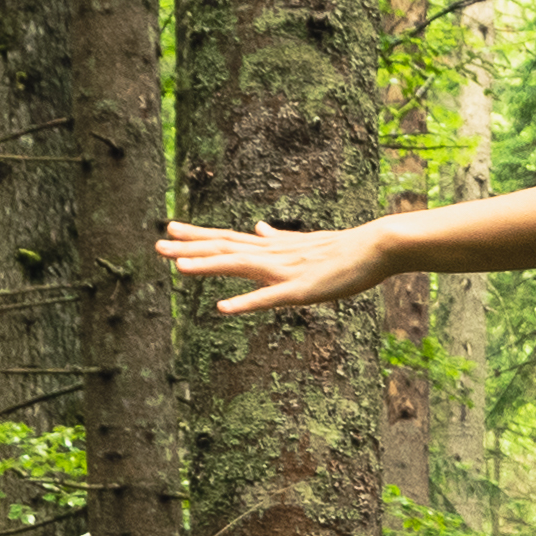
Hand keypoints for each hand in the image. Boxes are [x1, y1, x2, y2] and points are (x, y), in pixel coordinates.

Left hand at [160, 214, 403, 311]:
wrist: (378, 246)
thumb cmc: (346, 248)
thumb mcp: (306, 241)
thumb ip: (279, 238)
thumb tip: (258, 226)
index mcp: (274, 247)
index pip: (229, 238)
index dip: (199, 235)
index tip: (170, 228)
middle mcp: (274, 255)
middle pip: (226, 248)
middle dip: (191, 248)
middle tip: (158, 245)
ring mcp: (286, 271)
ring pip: (240, 266)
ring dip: (209, 266)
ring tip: (179, 268)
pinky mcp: (301, 290)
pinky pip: (268, 298)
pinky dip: (245, 302)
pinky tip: (222, 308)